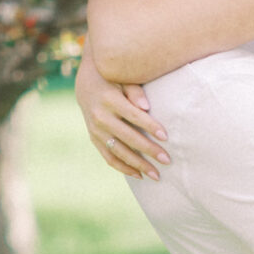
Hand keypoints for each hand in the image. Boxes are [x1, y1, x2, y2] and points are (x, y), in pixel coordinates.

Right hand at [75, 48, 166, 179]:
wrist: (86, 83)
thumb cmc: (113, 78)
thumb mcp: (123, 78)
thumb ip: (135, 90)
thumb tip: (146, 107)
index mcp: (109, 100)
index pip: (133, 116)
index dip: (150, 126)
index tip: (166, 137)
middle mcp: (100, 117)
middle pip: (128, 138)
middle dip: (149, 150)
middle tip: (167, 160)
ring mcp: (95, 130)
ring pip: (119, 152)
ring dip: (138, 165)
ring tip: (156, 175)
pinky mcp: (94, 139)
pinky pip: (109, 158)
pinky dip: (124, 168)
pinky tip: (140, 175)